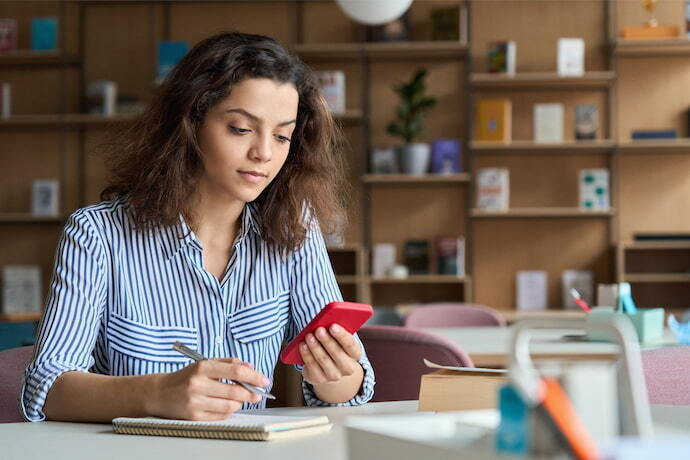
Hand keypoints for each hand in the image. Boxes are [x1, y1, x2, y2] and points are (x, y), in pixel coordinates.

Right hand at [148, 358, 269, 420]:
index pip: (235, 371)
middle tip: (258, 393)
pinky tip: (228, 406)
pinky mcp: (193, 416)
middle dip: (251, 393)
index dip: (254, 376)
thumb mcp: (205, 363)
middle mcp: (198, 384)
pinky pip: (220, 416)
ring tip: (241, 399)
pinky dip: (229, 411)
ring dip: (241, 403)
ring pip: (229, 406)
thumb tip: (251, 368)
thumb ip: (229, 363)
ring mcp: (195, 402)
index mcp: (202, 367)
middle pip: (235, 391)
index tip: (264, 380)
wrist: (159, 393)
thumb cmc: (186, 377)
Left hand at [300, 323, 361, 385]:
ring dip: (315, 346)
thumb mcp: (338, 338)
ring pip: (323, 359)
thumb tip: (324, 322)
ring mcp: (333, 376)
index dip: (342, 336)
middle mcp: (347, 368)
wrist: (328, 367)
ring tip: (308, 335)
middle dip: (327, 340)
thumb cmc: (334, 345)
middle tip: (319, 330)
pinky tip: (302, 345)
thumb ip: (335, 331)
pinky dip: (306, 354)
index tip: (333, 326)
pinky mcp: (319, 379)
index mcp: (355, 354)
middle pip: (337, 353)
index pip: (350, 345)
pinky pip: (312, 366)